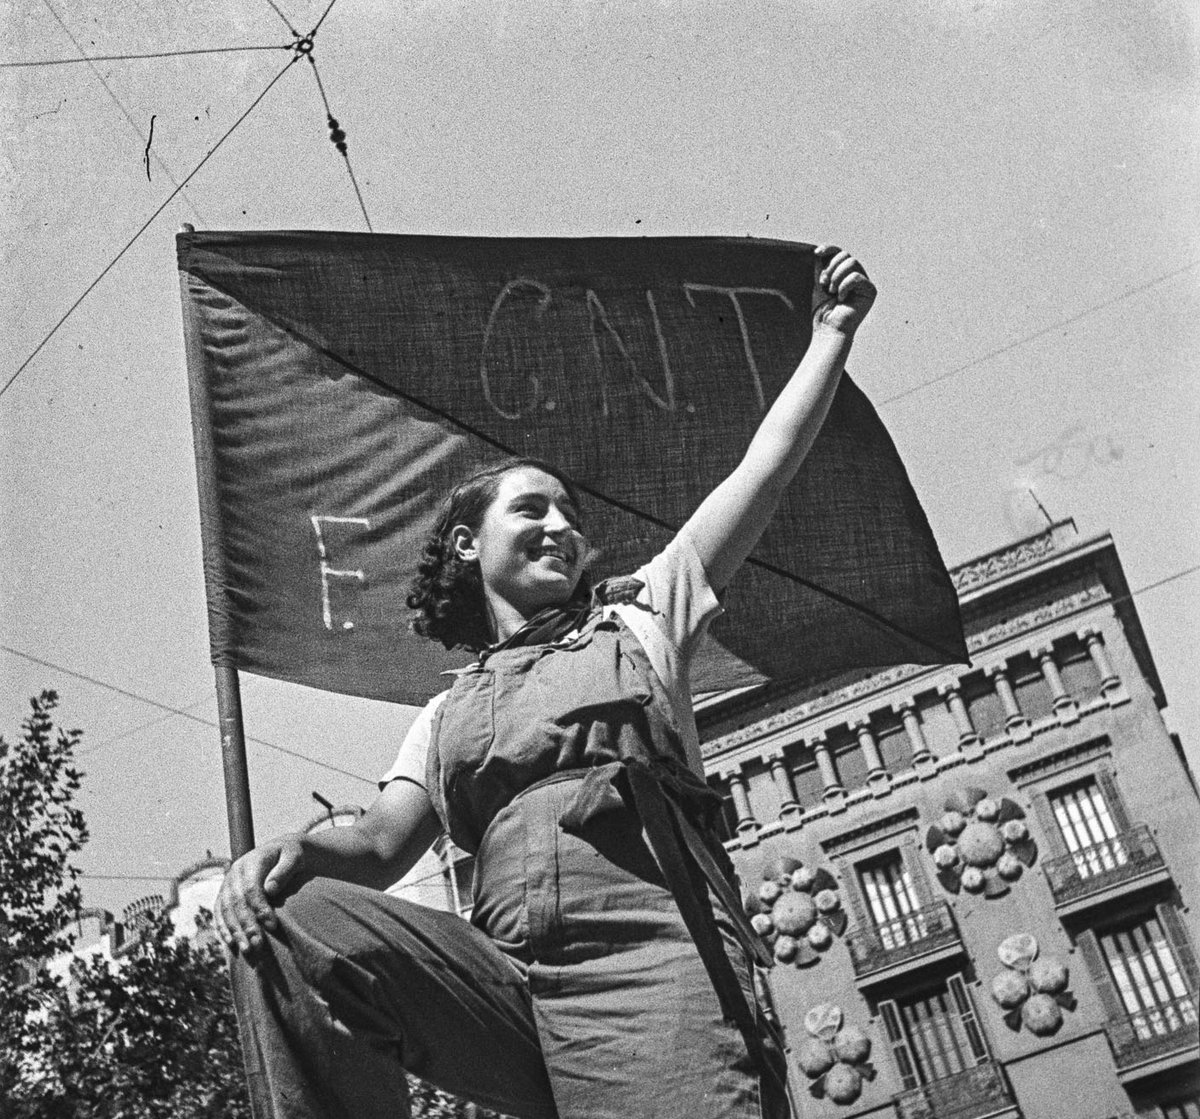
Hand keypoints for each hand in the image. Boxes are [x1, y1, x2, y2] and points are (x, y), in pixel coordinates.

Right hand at [214, 835, 306, 956]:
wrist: (283, 851)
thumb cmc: (293, 855)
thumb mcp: (295, 857)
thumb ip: (284, 870)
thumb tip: (269, 889)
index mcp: (251, 861)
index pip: (251, 889)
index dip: (260, 908)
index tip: (273, 926)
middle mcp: (235, 872)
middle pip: (236, 902)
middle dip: (246, 925)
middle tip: (258, 945)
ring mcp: (228, 883)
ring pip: (226, 909)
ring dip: (234, 931)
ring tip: (247, 949)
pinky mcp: (225, 893)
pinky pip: (220, 912)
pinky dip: (224, 928)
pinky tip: (231, 943)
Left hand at [811, 246, 875, 337]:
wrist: (827, 328)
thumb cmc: (822, 309)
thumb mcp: (819, 283)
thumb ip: (822, 266)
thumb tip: (819, 251)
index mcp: (844, 272)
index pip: (840, 252)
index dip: (829, 249)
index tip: (817, 253)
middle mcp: (856, 275)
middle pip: (846, 256)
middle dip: (831, 269)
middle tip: (825, 285)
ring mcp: (865, 283)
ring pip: (852, 263)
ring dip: (836, 277)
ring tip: (832, 291)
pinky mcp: (870, 291)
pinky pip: (856, 277)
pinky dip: (844, 286)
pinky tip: (841, 298)